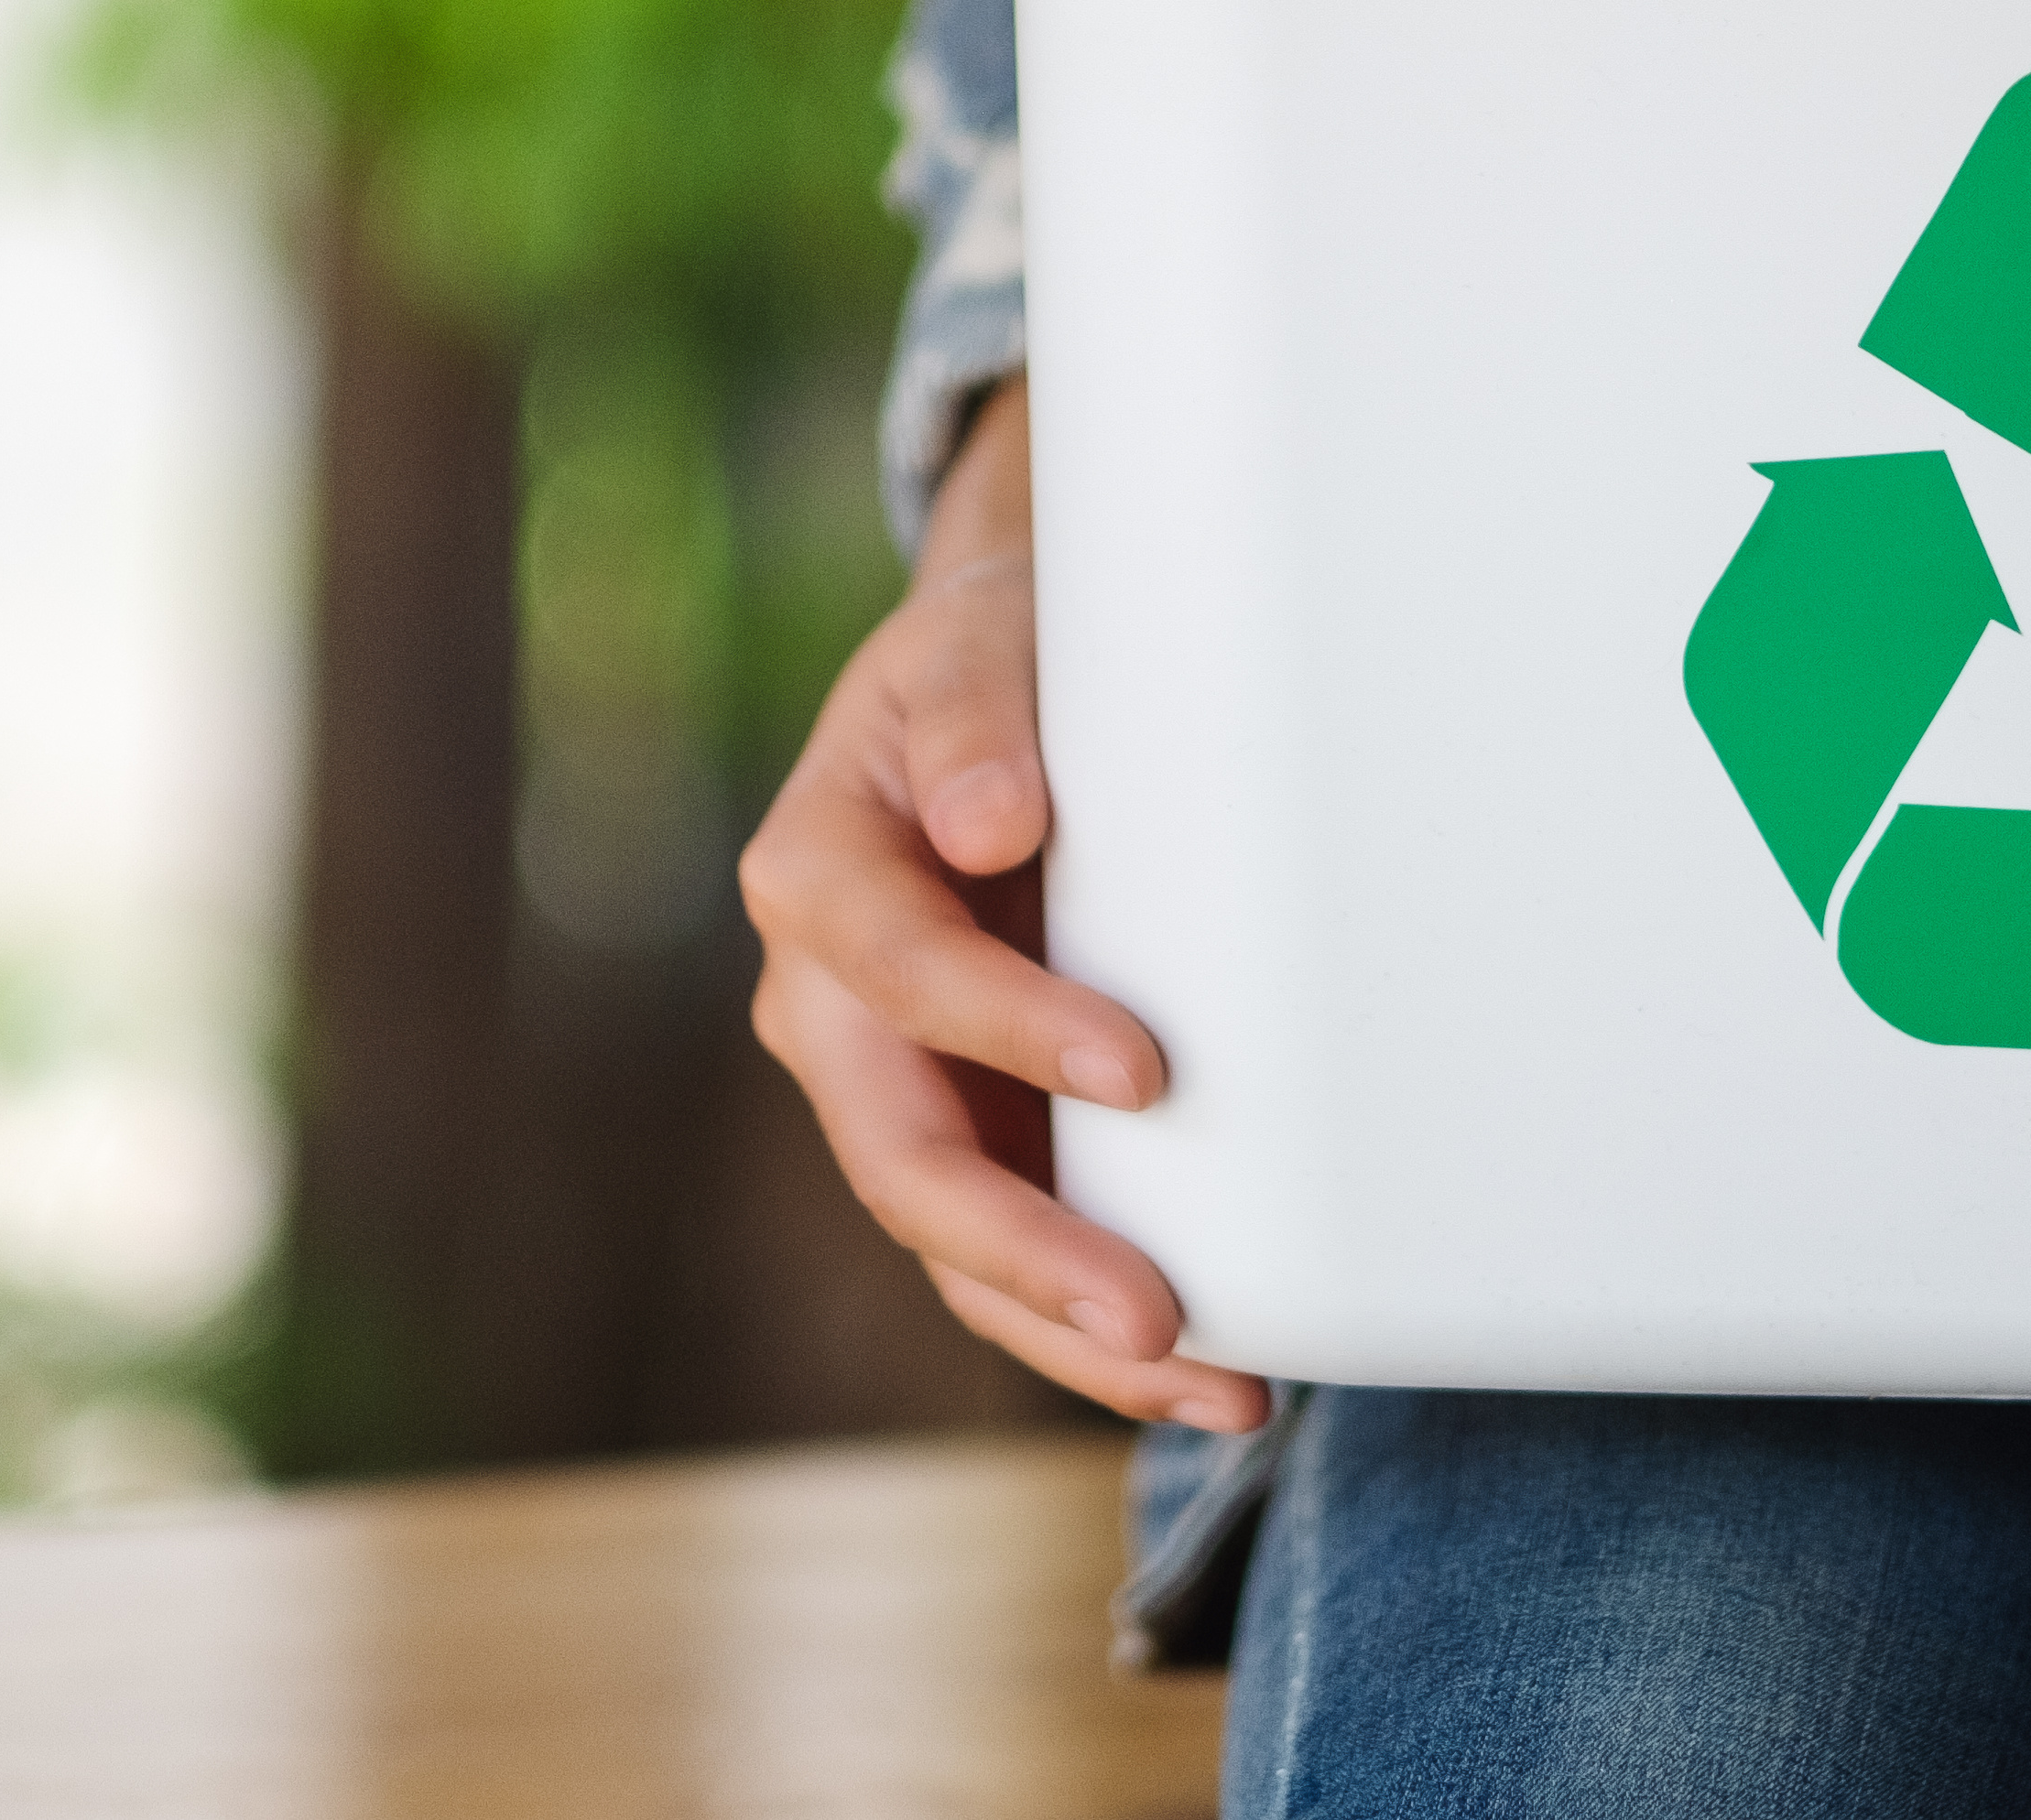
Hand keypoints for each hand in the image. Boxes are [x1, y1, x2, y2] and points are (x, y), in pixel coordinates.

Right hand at [742, 378, 1271, 1431]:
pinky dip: (1093, 1322)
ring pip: (955, 1244)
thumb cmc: (993, 660)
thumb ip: (977, 719)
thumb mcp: (977, 644)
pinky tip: (1215, 1372)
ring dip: (1072, 1331)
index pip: (898, 970)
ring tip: (1215, 1386)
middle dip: (1027, 1251)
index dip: (1009, 1026)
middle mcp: (830, 1005)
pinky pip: (1011, 1254)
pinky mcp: (968, 1132)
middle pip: (906, 1156)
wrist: (996, 692)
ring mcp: (894, 1086)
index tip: (1140, 1069)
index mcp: (815, 875)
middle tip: (1151, 1317)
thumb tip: (992, 824)